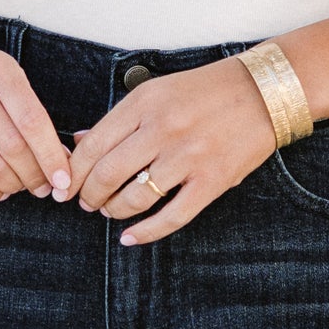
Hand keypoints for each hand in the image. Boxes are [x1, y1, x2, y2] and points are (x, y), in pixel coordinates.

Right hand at [0, 40, 72, 204]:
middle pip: (13, 147)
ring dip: (13, 186)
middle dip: (35, 175)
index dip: (52, 156)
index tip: (64, 180)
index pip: (32, 120)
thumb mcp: (2, 80)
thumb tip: (62, 161)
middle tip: (43, 187)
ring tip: (19, 186)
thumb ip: (30, 114)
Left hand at [66, 59, 278, 243]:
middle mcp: (162, 129)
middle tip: (86, 202)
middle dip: (88, 195)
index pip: (92, 145)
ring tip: (110, 211)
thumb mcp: (157, 92)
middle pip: (107, 174)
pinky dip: (146, 232)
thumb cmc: (207, 91)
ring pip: (135, 198)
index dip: (72, 172)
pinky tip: (130, 237)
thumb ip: (119, 119)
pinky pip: (171, 217)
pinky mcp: (211, 181)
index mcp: (144, 103)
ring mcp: (188, 157)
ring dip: (114, 210)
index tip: (64, 185)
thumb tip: (80, 141)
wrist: (264, 92)